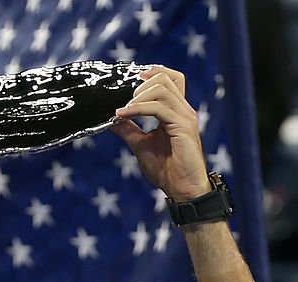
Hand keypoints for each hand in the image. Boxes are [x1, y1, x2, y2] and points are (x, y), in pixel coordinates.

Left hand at [112, 66, 209, 200]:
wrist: (182, 190)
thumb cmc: (167, 171)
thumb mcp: (141, 145)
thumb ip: (129, 130)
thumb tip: (112, 118)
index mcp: (176, 112)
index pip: (170, 79)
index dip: (151, 73)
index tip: (129, 82)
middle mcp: (183, 110)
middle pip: (166, 77)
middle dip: (140, 85)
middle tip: (124, 101)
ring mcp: (185, 116)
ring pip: (162, 88)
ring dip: (137, 96)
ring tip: (122, 110)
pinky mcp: (183, 126)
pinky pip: (158, 108)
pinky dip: (137, 109)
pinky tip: (123, 115)